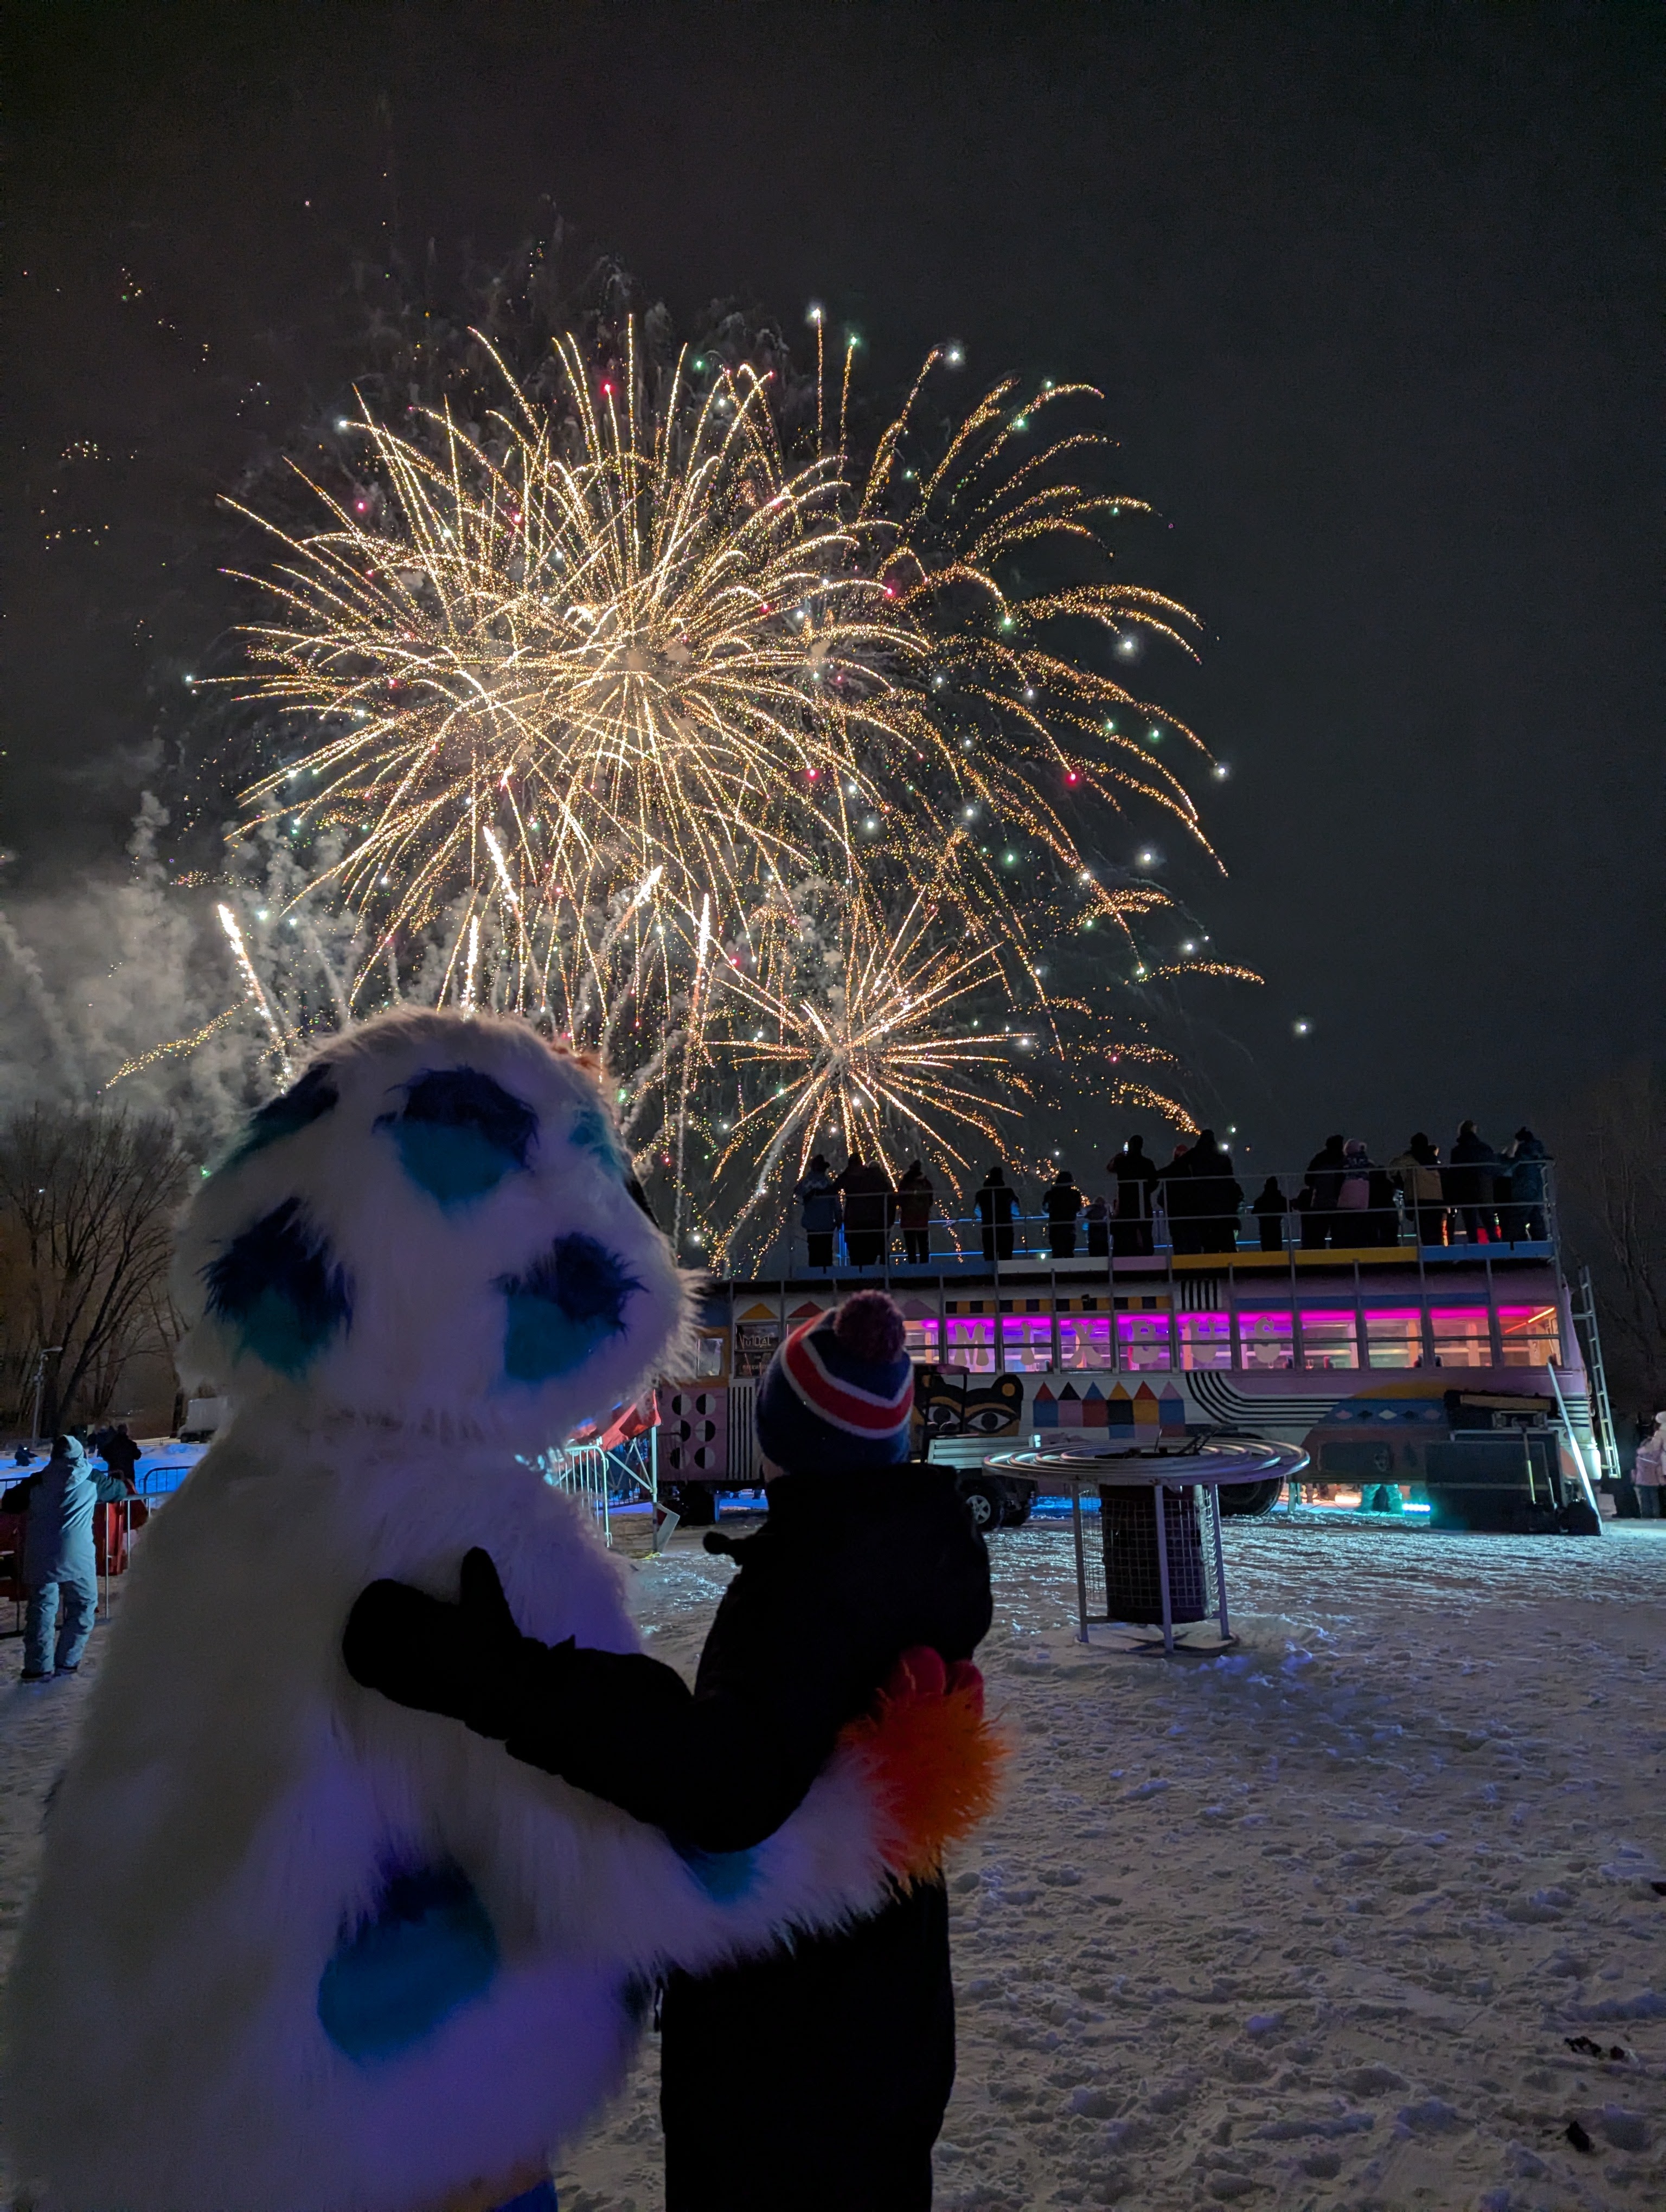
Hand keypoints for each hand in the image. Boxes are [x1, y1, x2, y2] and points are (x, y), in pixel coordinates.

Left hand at [342, 1547, 533, 1734]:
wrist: (496, 1689)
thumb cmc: (490, 1641)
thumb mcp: (488, 1600)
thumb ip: (477, 1572)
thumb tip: (474, 1552)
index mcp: (413, 1618)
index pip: (380, 1599)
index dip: (383, 1591)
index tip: (388, 1587)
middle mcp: (396, 1645)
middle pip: (364, 1623)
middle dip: (368, 1611)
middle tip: (379, 1604)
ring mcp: (394, 1671)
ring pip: (359, 1649)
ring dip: (359, 1636)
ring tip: (368, 1631)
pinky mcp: (398, 1692)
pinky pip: (368, 1674)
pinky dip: (364, 1661)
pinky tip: (377, 1657)